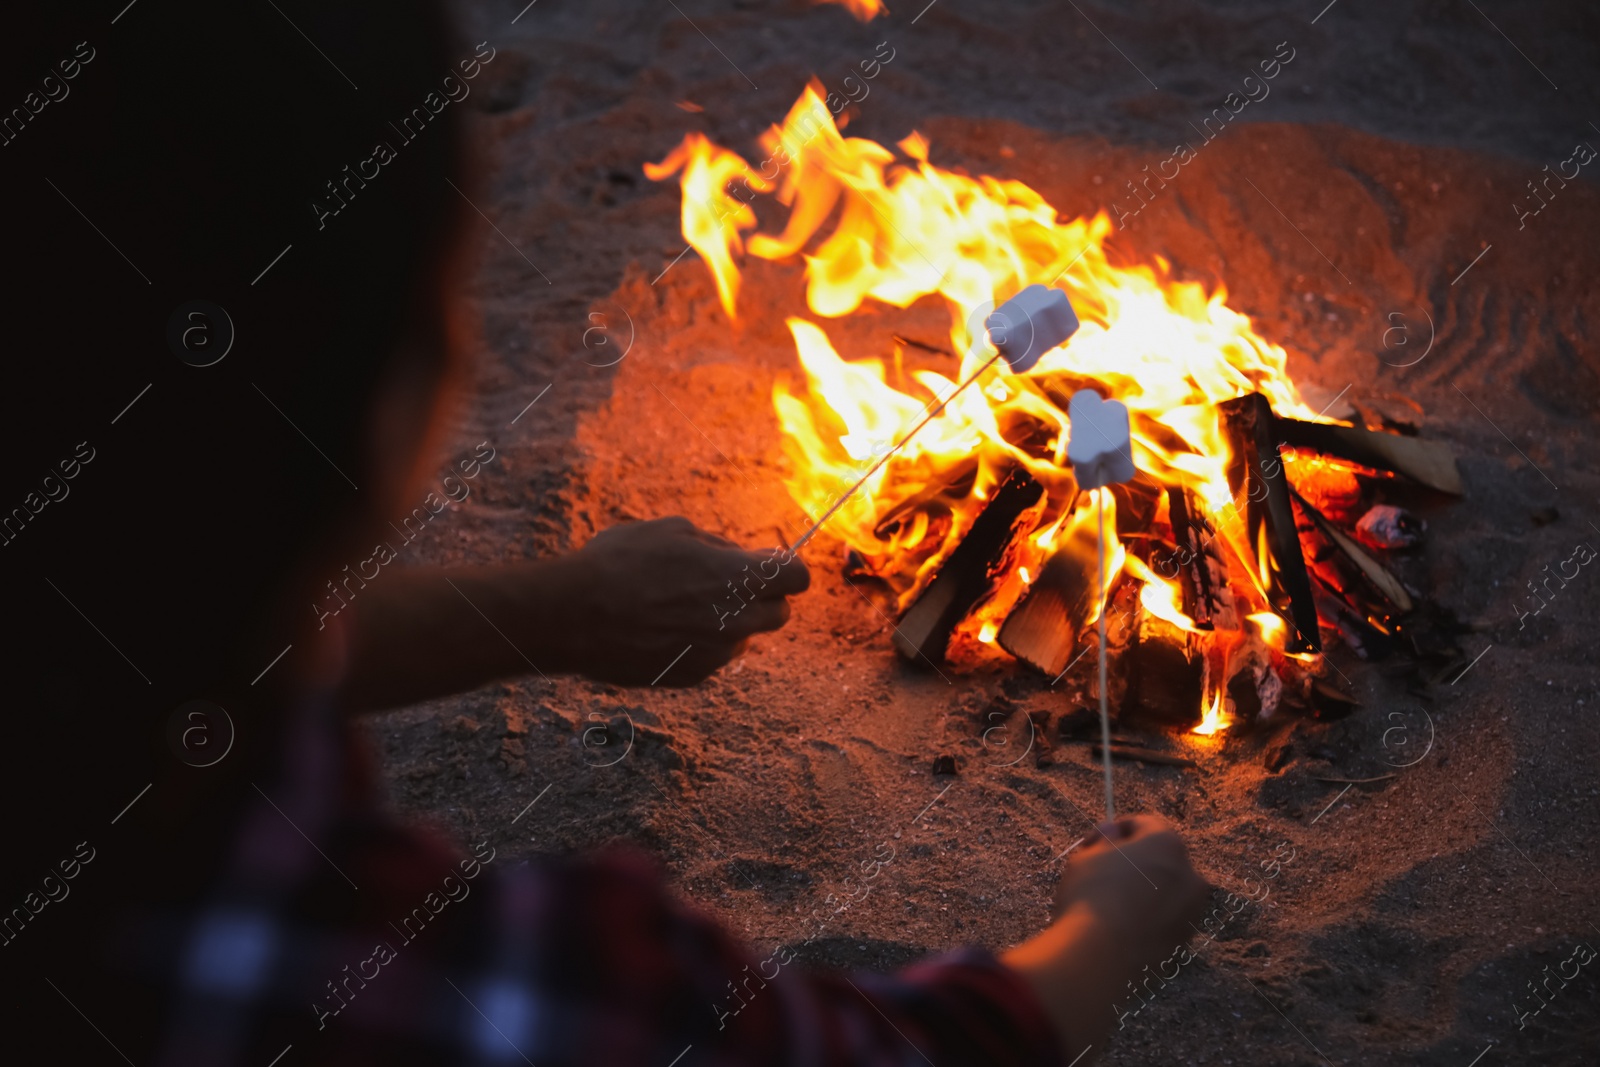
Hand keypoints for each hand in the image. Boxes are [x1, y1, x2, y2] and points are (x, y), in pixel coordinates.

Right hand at [558, 516, 808, 685]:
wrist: (575, 616)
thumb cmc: (620, 563)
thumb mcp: (673, 531)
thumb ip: (717, 545)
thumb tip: (736, 557)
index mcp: (739, 577)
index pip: (798, 577)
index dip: (786, 569)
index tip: (770, 564)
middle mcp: (737, 620)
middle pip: (779, 613)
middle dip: (762, 598)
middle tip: (727, 584)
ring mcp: (716, 654)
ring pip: (743, 638)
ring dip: (727, 623)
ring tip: (680, 606)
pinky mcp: (693, 676)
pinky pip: (711, 657)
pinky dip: (698, 644)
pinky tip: (662, 629)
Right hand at [1052, 815, 1212, 965]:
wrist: (1102, 960)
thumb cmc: (1091, 898)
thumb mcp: (1087, 857)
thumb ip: (1105, 840)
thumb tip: (1113, 833)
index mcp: (1168, 845)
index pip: (1144, 824)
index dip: (1114, 830)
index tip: (1092, 843)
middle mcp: (1190, 875)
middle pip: (1160, 859)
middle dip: (1135, 862)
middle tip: (1102, 873)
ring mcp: (1191, 913)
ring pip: (1166, 892)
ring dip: (1144, 891)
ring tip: (1111, 905)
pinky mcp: (1184, 944)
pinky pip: (1165, 921)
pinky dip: (1148, 919)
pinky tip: (1120, 928)